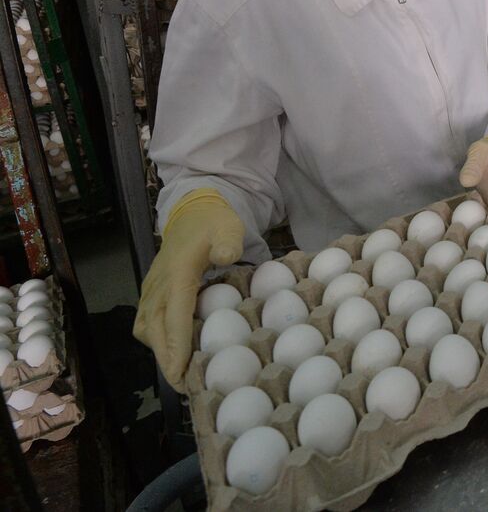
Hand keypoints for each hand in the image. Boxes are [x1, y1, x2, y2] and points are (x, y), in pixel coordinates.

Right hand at [133, 190, 244, 391]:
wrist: (193, 211)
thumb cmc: (215, 222)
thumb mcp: (228, 226)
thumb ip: (228, 241)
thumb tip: (227, 256)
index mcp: (177, 273)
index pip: (174, 315)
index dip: (176, 346)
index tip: (179, 374)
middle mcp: (158, 285)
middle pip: (155, 330)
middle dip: (166, 360)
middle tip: (184, 387)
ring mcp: (152, 289)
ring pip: (148, 328)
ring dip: (161, 352)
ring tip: (182, 374)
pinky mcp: (153, 292)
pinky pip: (148, 322)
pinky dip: (159, 340)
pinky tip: (177, 350)